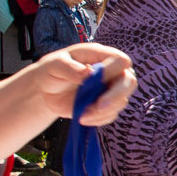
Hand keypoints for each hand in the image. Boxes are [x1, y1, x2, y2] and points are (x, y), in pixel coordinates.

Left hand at [16, 44, 137, 126]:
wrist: (47, 90)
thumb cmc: (52, 71)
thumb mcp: (54, 65)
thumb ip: (70, 67)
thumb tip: (88, 72)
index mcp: (100, 55)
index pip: (121, 61)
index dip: (111, 72)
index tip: (92, 82)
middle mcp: (111, 72)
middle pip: (129, 82)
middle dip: (115, 97)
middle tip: (97, 107)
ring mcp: (110, 89)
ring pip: (121, 102)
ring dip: (103, 112)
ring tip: (82, 115)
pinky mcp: (106, 106)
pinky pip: (111, 115)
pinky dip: (98, 120)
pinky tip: (83, 118)